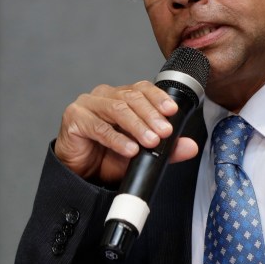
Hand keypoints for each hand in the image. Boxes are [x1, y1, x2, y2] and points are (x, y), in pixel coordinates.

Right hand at [54, 81, 199, 183]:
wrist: (82, 174)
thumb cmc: (109, 157)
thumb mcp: (143, 153)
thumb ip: (167, 148)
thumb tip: (190, 146)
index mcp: (121, 96)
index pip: (142, 89)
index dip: (158, 98)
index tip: (172, 111)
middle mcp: (104, 95)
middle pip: (131, 98)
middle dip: (151, 115)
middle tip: (165, 132)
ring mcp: (87, 104)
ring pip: (117, 109)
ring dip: (137, 125)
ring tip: (151, 141)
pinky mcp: (74, 118)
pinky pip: (99, 127)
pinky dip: (117, 139)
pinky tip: (130, 149)